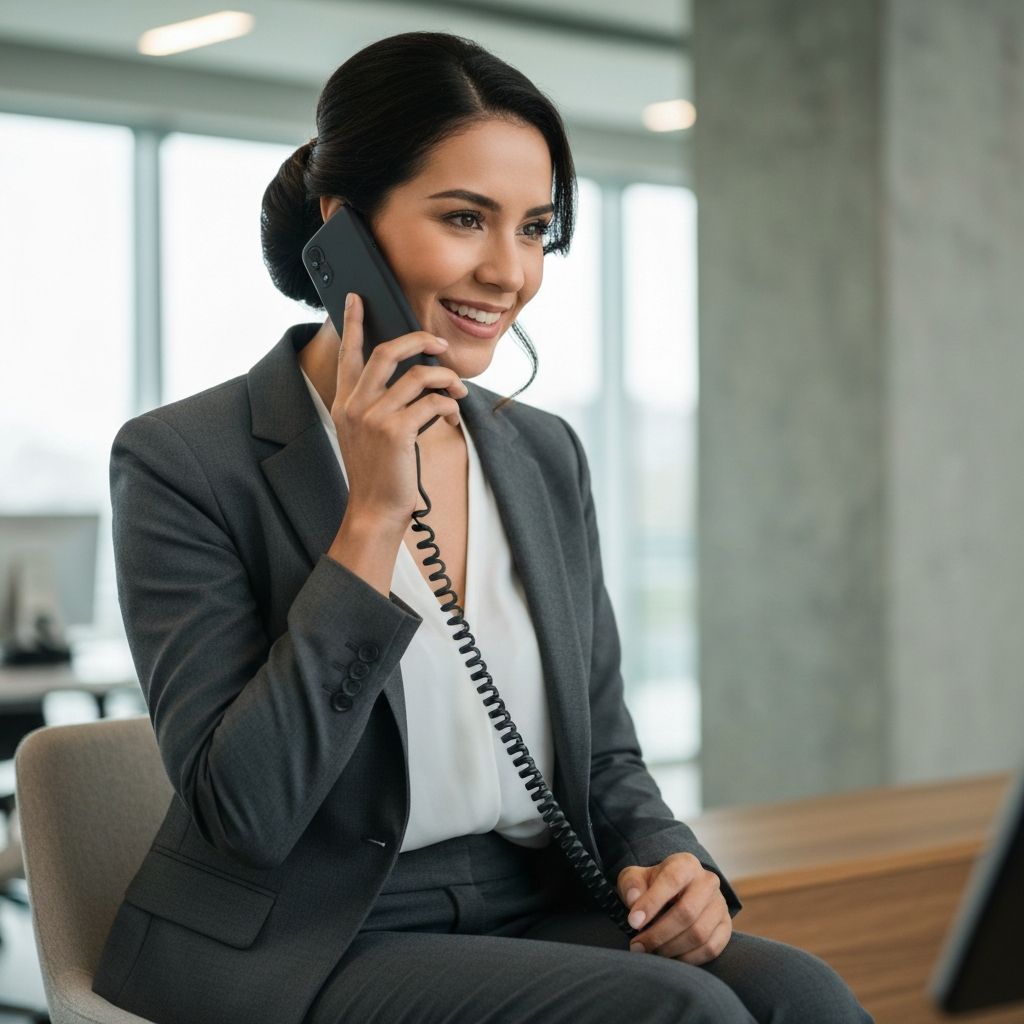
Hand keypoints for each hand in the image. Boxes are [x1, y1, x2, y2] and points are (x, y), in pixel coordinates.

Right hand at [332, 293, 467, 530]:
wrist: (374, 509)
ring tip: (457, 392)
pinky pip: (431, 402)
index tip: (357, 299)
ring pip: (418, 376)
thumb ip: (379, 406)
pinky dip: (448, 407)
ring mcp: (373, 417)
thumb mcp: (367, 435)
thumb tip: (416, 379)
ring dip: (446, 380)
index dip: (353, 324)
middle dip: (419, 340)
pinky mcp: (396, 430)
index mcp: (345, 404)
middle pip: (387, 352)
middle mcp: (354, 405)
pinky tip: (451, 417)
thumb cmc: (378, 474)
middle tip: (439, 344)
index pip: (348, 354)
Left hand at [617, 852, 731, 964]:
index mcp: (685, 864)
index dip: (651, 903)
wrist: (674, 894)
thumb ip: (631, 885)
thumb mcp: (635, 879)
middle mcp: (707, 881)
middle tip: (638, 946)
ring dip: (671, 949)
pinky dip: (688, 959)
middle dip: (659, 934)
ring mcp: (720, 904)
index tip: (633, 923)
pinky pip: (711, 948)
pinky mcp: (725, 926)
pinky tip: (670, 958)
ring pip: (699, 933)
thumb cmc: (651, 886)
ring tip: (651, 953)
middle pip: (687, 912)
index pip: (671, 881)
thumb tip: (634, 900)